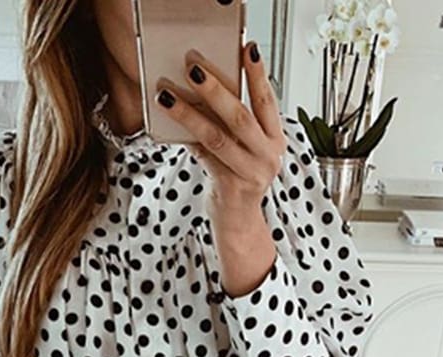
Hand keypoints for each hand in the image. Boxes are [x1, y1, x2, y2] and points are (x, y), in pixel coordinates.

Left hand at [155, 40, 286, 217]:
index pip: (267, 101)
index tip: (248, 48)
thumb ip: (233, 125)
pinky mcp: (231, 186)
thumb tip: (203, 90)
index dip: (258, 74)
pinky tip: (170, 124)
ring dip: (189, 113)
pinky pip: (204, 156)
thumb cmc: (239, 180)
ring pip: (218, 136)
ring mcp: (251, 173)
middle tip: (193, 67)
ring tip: (167, 96)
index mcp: (275, 140)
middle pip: (241, 116)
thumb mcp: (245, 150)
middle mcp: (268, 156)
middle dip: (216, 89)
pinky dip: (187, 138)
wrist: (239, 223)